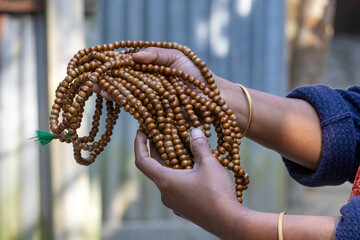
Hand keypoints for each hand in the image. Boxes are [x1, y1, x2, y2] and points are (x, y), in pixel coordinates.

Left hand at [134, 128, 248, 237]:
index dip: (139, 144)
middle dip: (159, 149)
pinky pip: (177, 187)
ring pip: (167, 178)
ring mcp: (174, 203)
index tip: (142, 131)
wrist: (229, 222)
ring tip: (182, 148)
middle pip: (155, 167)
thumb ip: (199, 145)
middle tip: (165, 133)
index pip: (142, 160)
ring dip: (171, 162)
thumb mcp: (208, 164)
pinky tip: (193, 168)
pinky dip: (180, 174)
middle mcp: (165, 193)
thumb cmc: (216, 193)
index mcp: (166, 181)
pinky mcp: (184, 208)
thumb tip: (194, 130)